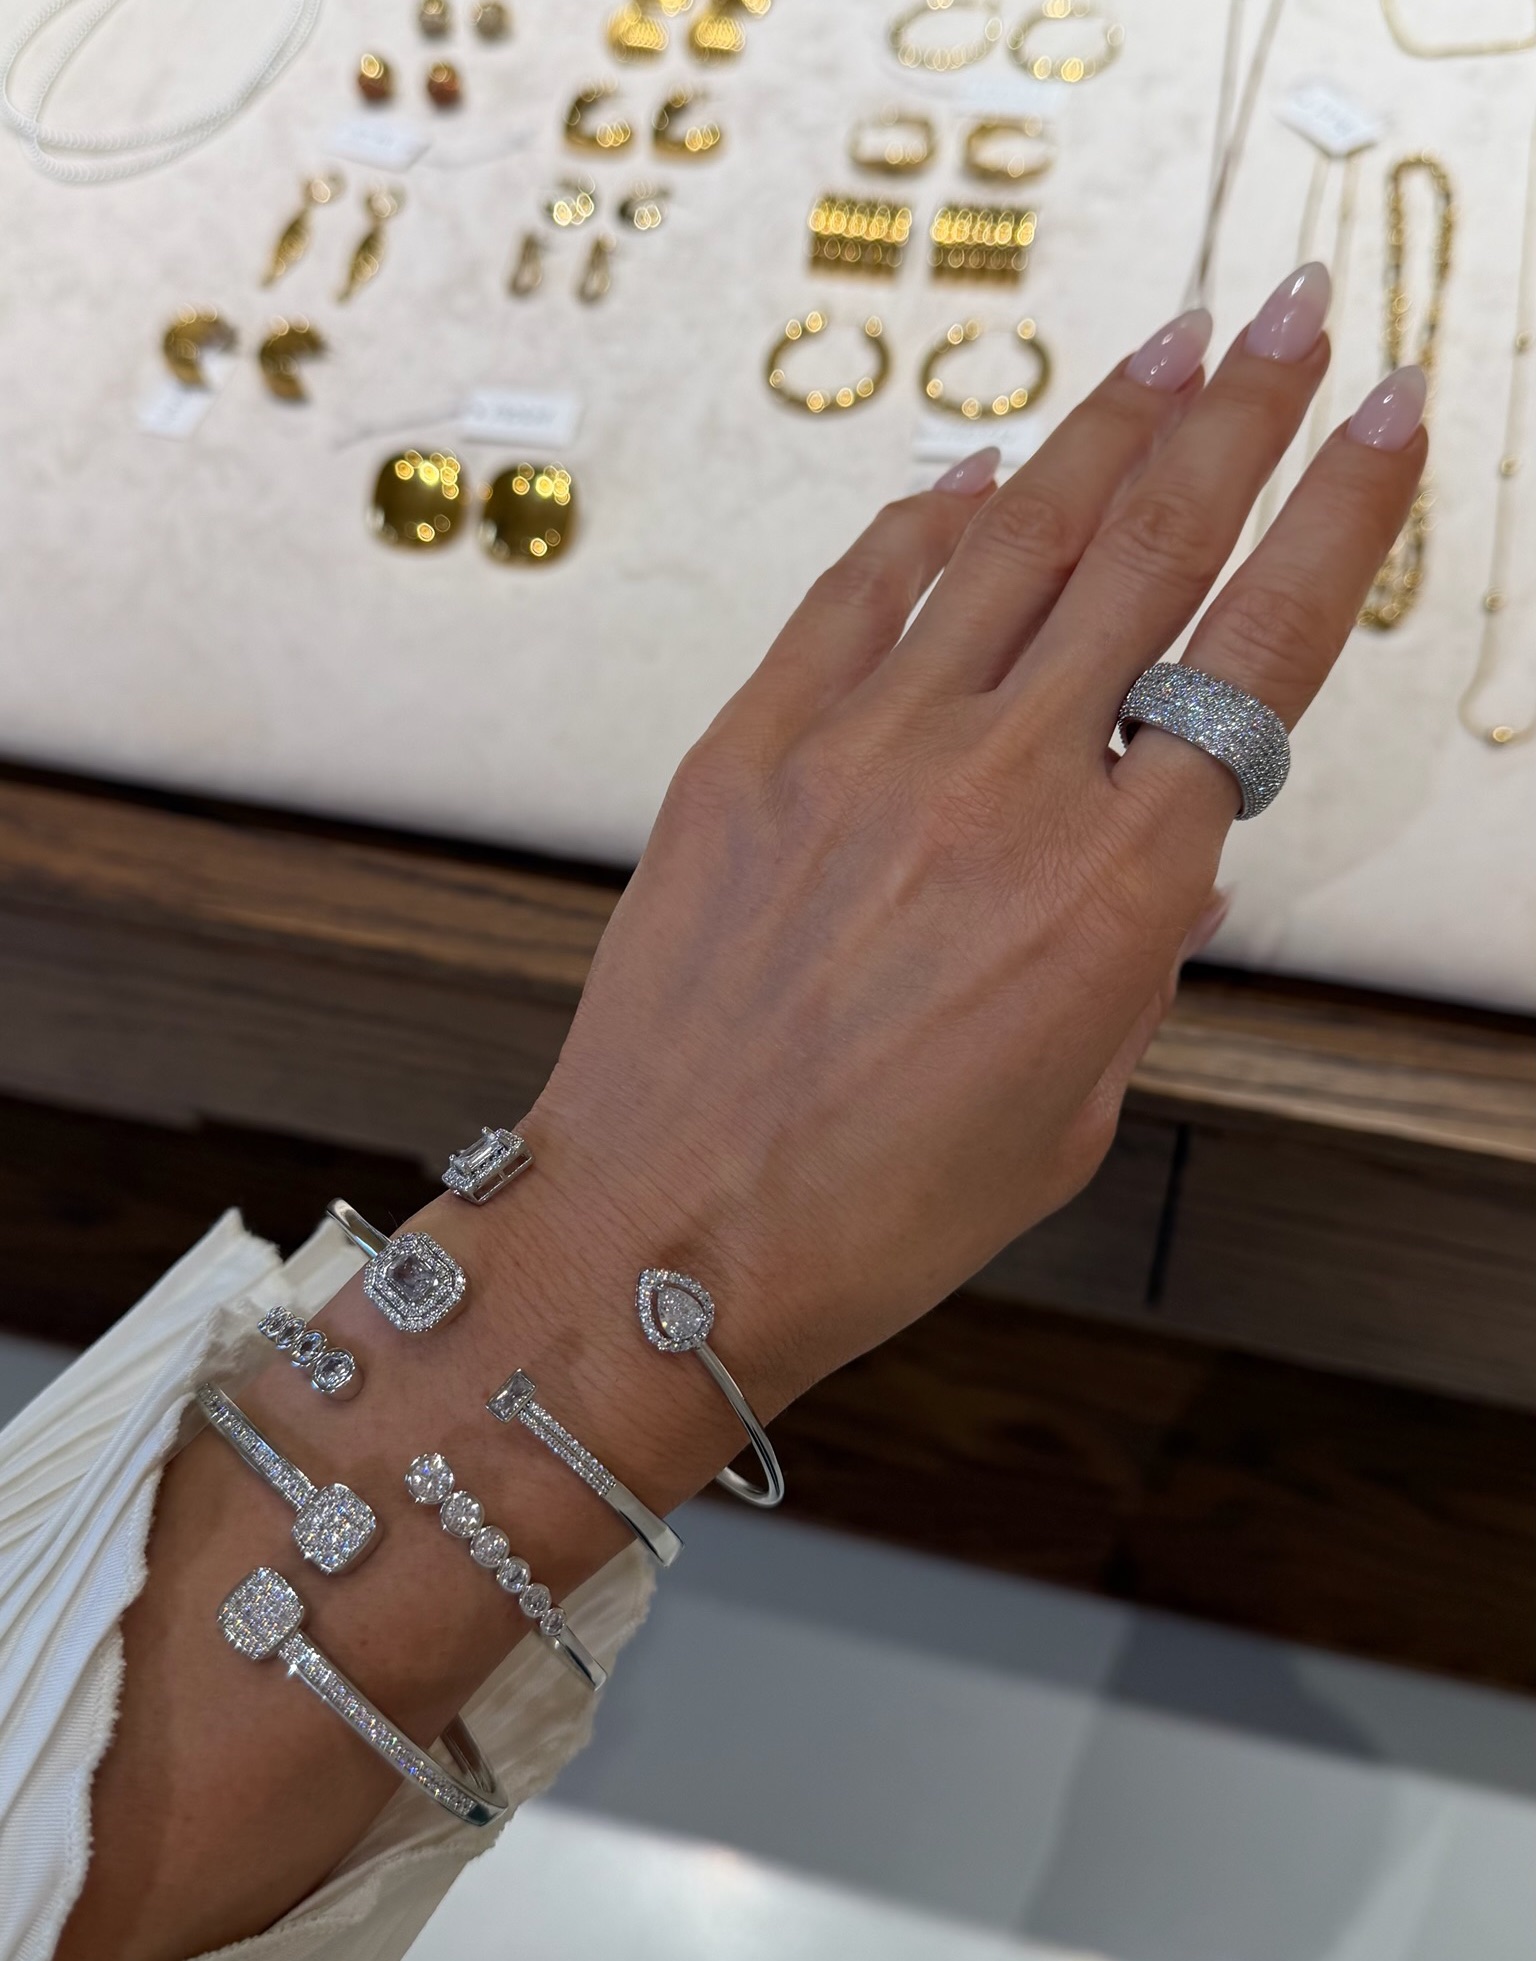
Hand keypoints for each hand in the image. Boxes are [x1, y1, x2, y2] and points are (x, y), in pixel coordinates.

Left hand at [525, 263, 1425, 1407]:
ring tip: (1169, 342)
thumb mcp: (1069, 1108)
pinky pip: (855, 596)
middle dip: (1242, 413)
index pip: (1261, 650)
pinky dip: (923, 522)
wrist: (670, 1233)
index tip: (1391, 416)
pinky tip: (973, 474)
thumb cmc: (878, 1207)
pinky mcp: (752, 747)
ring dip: (1103, 430)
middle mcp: (1004, 786)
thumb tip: (1168, 866)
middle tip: (1299, 316)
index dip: (1343, 513)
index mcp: (1116, 889)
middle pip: (1150, 549)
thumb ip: (1132, 966)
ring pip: (1012, 544)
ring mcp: (866, 750)